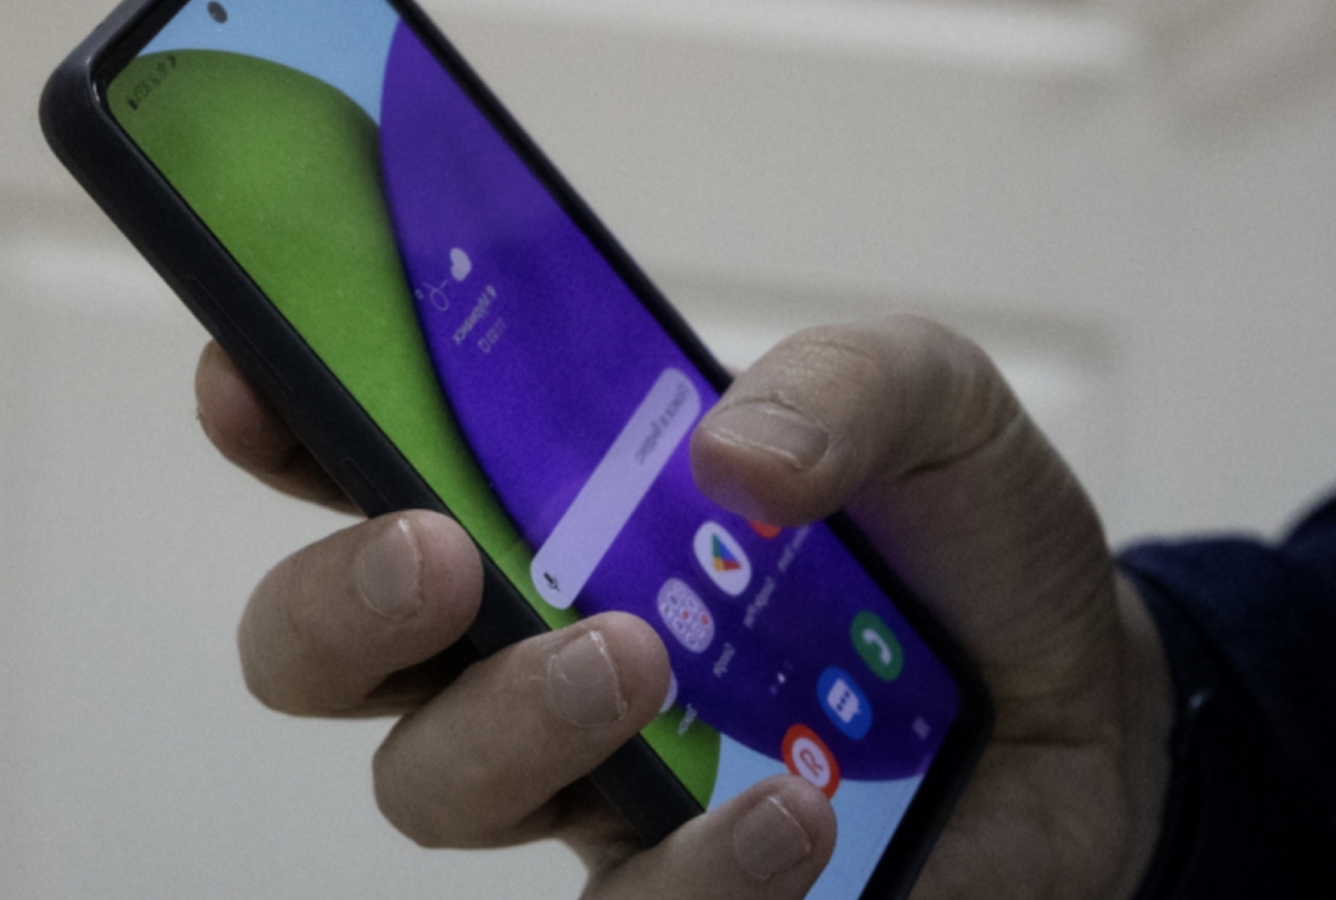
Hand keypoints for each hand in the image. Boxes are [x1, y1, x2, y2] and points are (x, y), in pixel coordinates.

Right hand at [196, 312, 1172, 898]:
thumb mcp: (932, 408)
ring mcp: (596, 782)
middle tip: (438, 559)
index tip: (257, 378)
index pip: (368, 463)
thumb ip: (843, 384)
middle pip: (330, 654)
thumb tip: (729, 459)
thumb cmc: (966, 543)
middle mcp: (535, 647)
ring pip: (433, 790)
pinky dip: (688, 877)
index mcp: (558, 509)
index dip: (284, 422)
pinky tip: (786, 813)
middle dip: (340, 606)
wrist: (1079, 706)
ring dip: (509, 726)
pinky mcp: (683, 896)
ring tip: (635, 663)